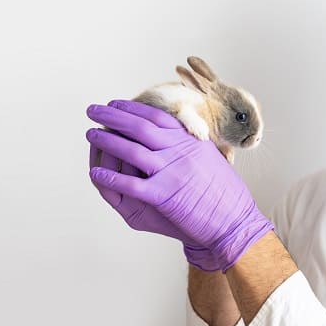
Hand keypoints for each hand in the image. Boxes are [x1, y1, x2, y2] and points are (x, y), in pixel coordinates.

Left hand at [85, 100, 273, 271]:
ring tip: (91, 133)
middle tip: (93, 110)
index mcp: (191, 141)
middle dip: (112, 116)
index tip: (116, 103)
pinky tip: (95, 172)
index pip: (157, 116)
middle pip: (139, 127)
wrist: (235, 222)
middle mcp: (180, 151)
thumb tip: (178, 133)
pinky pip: (129, 184)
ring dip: (106, 140)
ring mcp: (171, 171)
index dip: (133, 108)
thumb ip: (192, 145)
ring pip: (130, 150)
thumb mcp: (212, 158)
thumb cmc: (226, 194)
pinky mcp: (164, 195)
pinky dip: (110, 177)